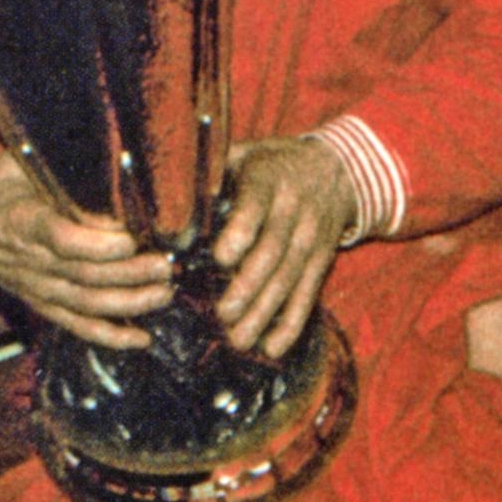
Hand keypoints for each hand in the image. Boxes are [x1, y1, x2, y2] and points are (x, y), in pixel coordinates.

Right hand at [0, 149, 173, 348]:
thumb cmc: (4, 187)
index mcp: (22, 221)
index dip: (95, 244)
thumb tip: (109, 149)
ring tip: (164, 292)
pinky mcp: (44, 305)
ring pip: (86, 303)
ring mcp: (38, 288)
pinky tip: (141, 339)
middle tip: (165, 264)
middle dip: (129, 274)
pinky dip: (109, 336)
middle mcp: (31, 261)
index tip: (128, 239)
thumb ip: (60, 163)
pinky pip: (77, 325)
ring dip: (129, 303)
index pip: (58, 238)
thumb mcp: (22, 163)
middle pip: (83, 275)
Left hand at [213, 137, 356, 358]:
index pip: (256, 205)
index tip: (220, 258)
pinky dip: (292, 323)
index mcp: (268, 179)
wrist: (337, 169)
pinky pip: (308, 294)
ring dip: (264, 313)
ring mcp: (311, 237)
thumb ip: (212, 174)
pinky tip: (272, 347)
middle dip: (248, 286)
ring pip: (289, 279)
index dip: (240, 232)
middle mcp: (293, 209)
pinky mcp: (322, 260)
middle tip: (222, 314)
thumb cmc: (272, 164)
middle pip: (272, 252)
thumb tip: (165, 202)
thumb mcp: (244, 154)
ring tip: (239, 339)